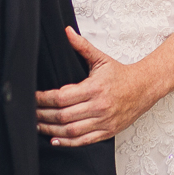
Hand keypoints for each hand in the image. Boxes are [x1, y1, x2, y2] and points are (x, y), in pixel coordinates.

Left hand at [36, 27, 156, 146]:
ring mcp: (103, 121)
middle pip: (63, 116)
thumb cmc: (120, 74)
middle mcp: (98, 106)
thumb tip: (67, 31)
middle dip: (43, 115)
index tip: (33, 97)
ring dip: (51, 130)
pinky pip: (83, 141)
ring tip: (37, 125)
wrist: (144, 87)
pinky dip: (67, 143)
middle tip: (29, 112)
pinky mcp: (107, 131)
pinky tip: (54, 140)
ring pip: (70, 131)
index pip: (62, 97)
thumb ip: (82, 46)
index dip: (44, 99)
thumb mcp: (100, 59)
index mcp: (94, 88)